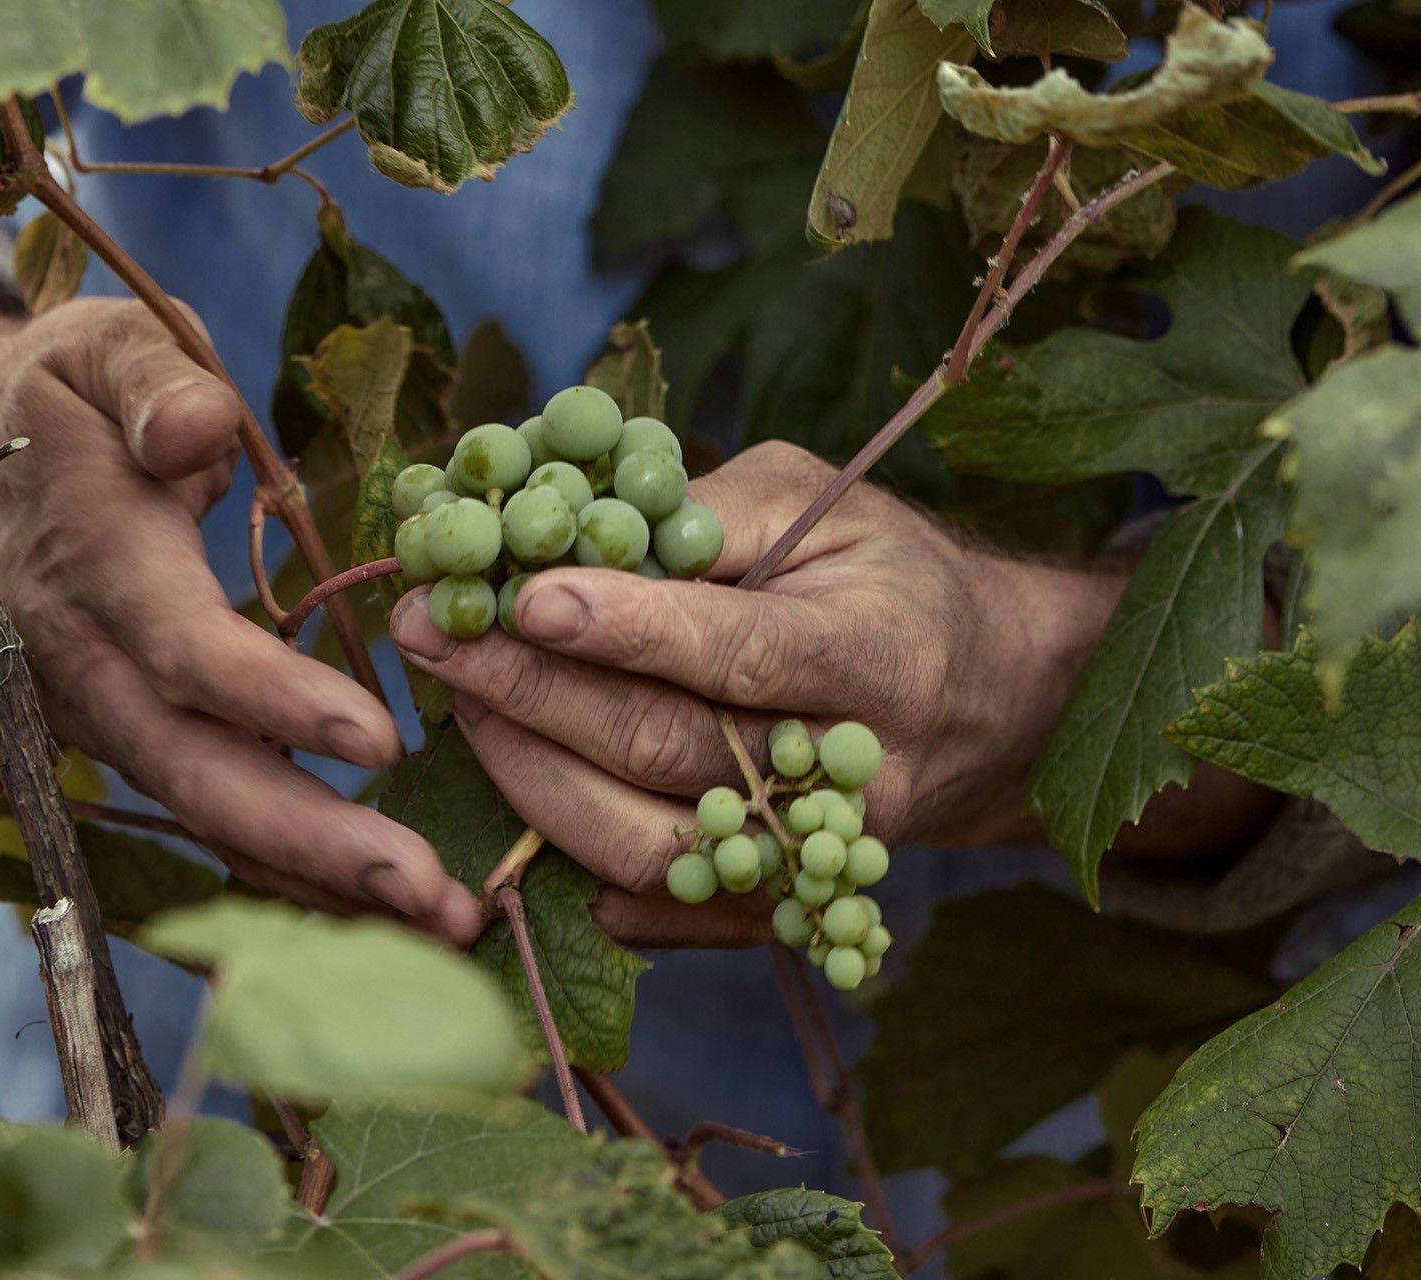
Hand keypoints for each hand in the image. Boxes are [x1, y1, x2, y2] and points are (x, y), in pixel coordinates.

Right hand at [0, 290, 481, 942]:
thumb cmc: (68, 397)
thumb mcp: (102, 347)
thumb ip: (152, 380)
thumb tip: (200, 423)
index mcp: (89, 565)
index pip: (183, 650)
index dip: (275, 698)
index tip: (382, 740)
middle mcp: (83, 667)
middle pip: (195, 773)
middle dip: (311, 842)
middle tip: (429, 896)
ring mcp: (100, 719)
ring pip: (206, 817)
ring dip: (318, 881)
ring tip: (441, 925)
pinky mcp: (129, 742)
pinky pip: (212, 814)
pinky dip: (291, 868)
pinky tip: (385, 912)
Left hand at [387, 441, 1133, 937]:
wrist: (988, 702)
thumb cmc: (887, 578)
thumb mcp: (826, 504)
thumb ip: (715, 512)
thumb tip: (579, 521)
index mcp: (874, 653)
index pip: (737, 652)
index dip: (629, 628)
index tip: (525, 595)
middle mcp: (849, 769)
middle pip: (668, 748)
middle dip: (532, 690)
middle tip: (432, 631)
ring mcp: (812, 854)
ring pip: (646, 843)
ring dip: (529, 774)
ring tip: (460, 697)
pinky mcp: (777, 904)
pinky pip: (656, 907)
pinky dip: (570, 861)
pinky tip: (513, 784)